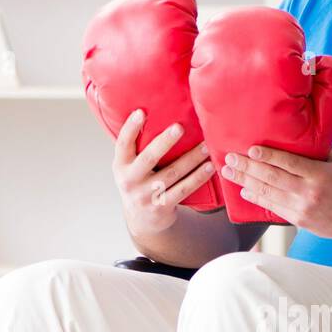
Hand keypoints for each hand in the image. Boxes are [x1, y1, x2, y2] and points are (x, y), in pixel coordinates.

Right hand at [112, 108, 216, 239]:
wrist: (141, 220)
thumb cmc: (140, 183)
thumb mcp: (130, 166)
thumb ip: (138, 147)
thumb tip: (157, 112)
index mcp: (120, 165)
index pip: (123, 143)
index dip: (131, 128)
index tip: (141, 112)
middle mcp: (130, 180)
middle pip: (149, 158)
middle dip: (164, 142)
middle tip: (179, 127)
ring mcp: (146, 195)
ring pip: (172, 174)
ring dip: (191, 159)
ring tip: (206, 146)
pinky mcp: (162, 207)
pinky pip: (183, 190)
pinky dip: (198, 178)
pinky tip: (210, 167)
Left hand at [220, 144, 331, 238]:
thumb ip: (317, 151)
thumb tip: (295, 135)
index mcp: (320, 175)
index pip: (288, 163)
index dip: (267, 156)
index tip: (250, 149)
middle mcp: (309, 193)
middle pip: (272, 178)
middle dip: (247, 168)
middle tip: (229, 159)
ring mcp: (303, 209)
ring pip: (268, 194)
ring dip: (245, 183)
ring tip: (229, 173)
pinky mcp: (300, 221)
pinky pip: (274, 208)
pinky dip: (257, 198)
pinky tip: (245, 191)